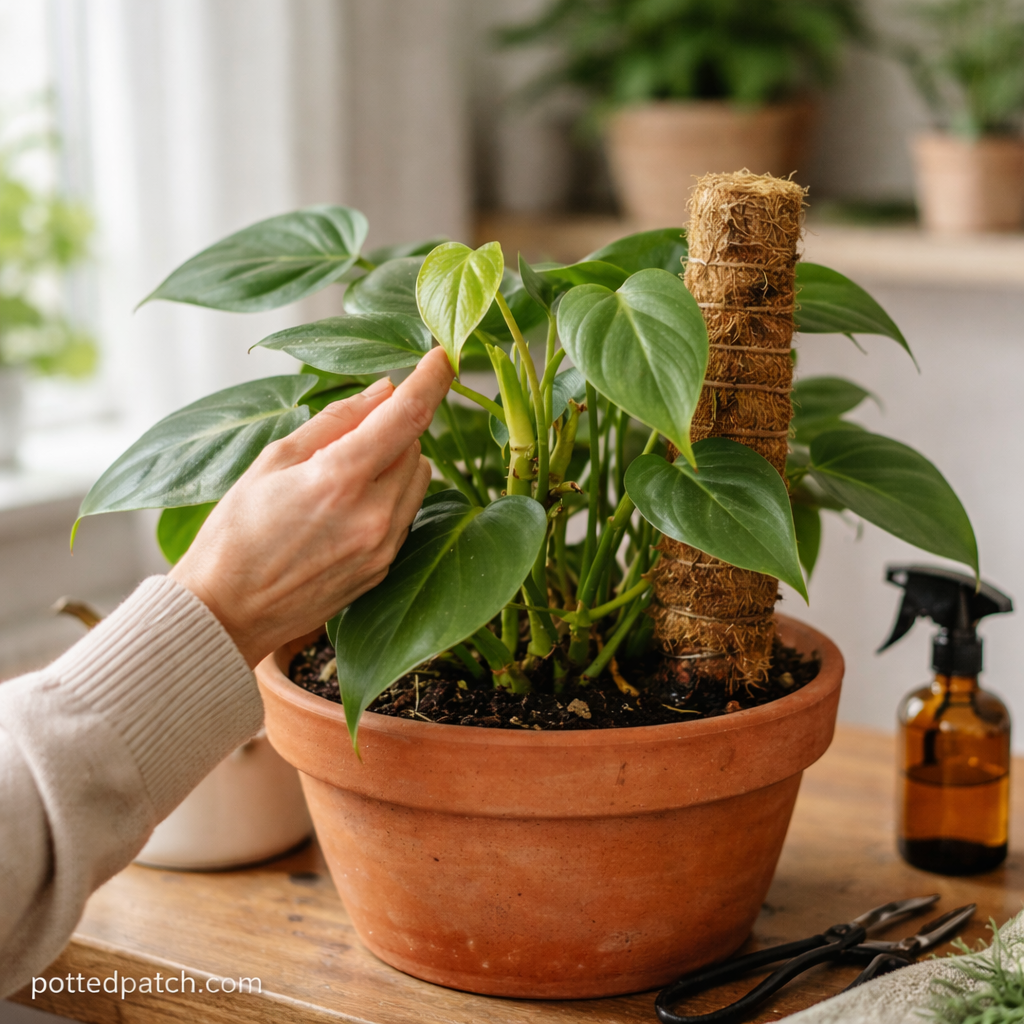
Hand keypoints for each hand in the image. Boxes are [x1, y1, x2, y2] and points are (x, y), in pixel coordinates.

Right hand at [170, 347, 453, 666]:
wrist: (226, 613)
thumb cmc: (235, 533)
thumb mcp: (273, 461)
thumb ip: (335, 421)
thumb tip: (383, 391)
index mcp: (339, 480)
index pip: (406, 416)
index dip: (431, 379)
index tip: (444, 354)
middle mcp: (373, 515)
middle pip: (416, 447)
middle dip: (393, 429)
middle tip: (348, 436)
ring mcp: (383, 547)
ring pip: (419, 480)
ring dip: (396, 463)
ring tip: (344, 476)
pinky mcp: (384, 569)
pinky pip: (407, 514)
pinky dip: (390, 497)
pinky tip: (346, 510)